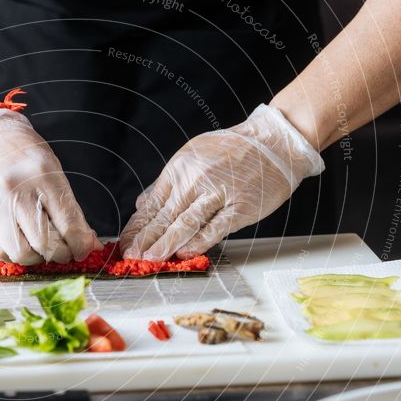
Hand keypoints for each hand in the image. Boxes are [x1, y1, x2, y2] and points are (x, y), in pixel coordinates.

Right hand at [0, 109, 100, 264]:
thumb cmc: (23, 155)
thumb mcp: (54, 172)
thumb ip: (71, 210)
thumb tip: (90, 244)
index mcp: (43, 176)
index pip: (68, 225)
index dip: (81, 246)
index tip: (82, 250)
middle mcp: (17, 192)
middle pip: (44, 244)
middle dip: (60, 254)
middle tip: (64, 251)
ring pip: (20, 253)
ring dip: (37, 258)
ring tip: (42, 248)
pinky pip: (0, 251)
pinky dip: (16, 255)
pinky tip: (23, 244)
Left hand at [120, 104, 324, 260]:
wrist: (275, 142)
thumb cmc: (234, 150)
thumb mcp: (192, 156)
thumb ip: (167, 183)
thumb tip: (141, 205)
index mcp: (180, 169)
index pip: (152, 204)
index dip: (137, 227)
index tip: (125, 243)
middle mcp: (195, 180)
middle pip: (164, 215)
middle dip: (144, 239)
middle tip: (130, 256)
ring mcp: (218, 193)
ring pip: (186, 222)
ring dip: (166, 242)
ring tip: (150, 258)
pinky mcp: (240, 207)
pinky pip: (216, 227)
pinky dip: (200, 241)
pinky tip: (185, 253)